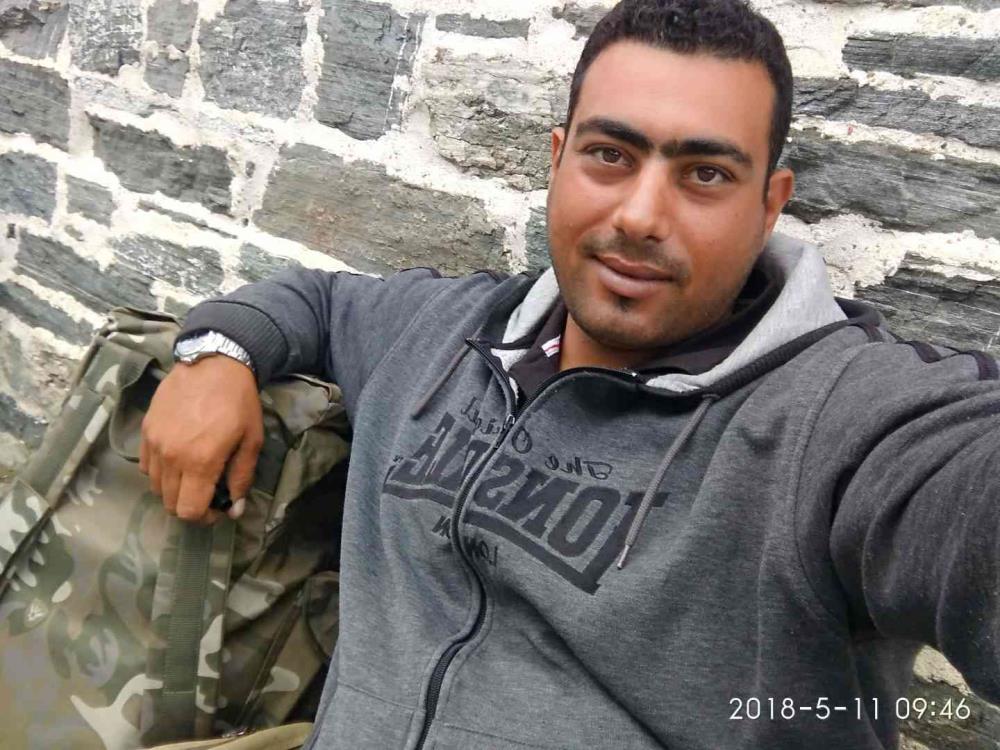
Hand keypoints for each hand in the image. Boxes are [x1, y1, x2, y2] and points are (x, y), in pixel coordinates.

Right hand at [140, 355, 262, 523]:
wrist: (214, 364)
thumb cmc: (239, 403)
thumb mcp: (251, 441)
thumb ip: (241, 478)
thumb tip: (234, 509)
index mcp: (199, 462)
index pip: (189, 511)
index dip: (204, 517)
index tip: (217, 508)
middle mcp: (171, 456)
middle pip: (170, 503)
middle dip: (190, 505)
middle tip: (208, 493)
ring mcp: (154, 443)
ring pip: (155, 487)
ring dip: (174, 489)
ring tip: (193, 475)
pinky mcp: (145, 430)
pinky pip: (146, 466)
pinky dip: (160, 471)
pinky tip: (177, 459)